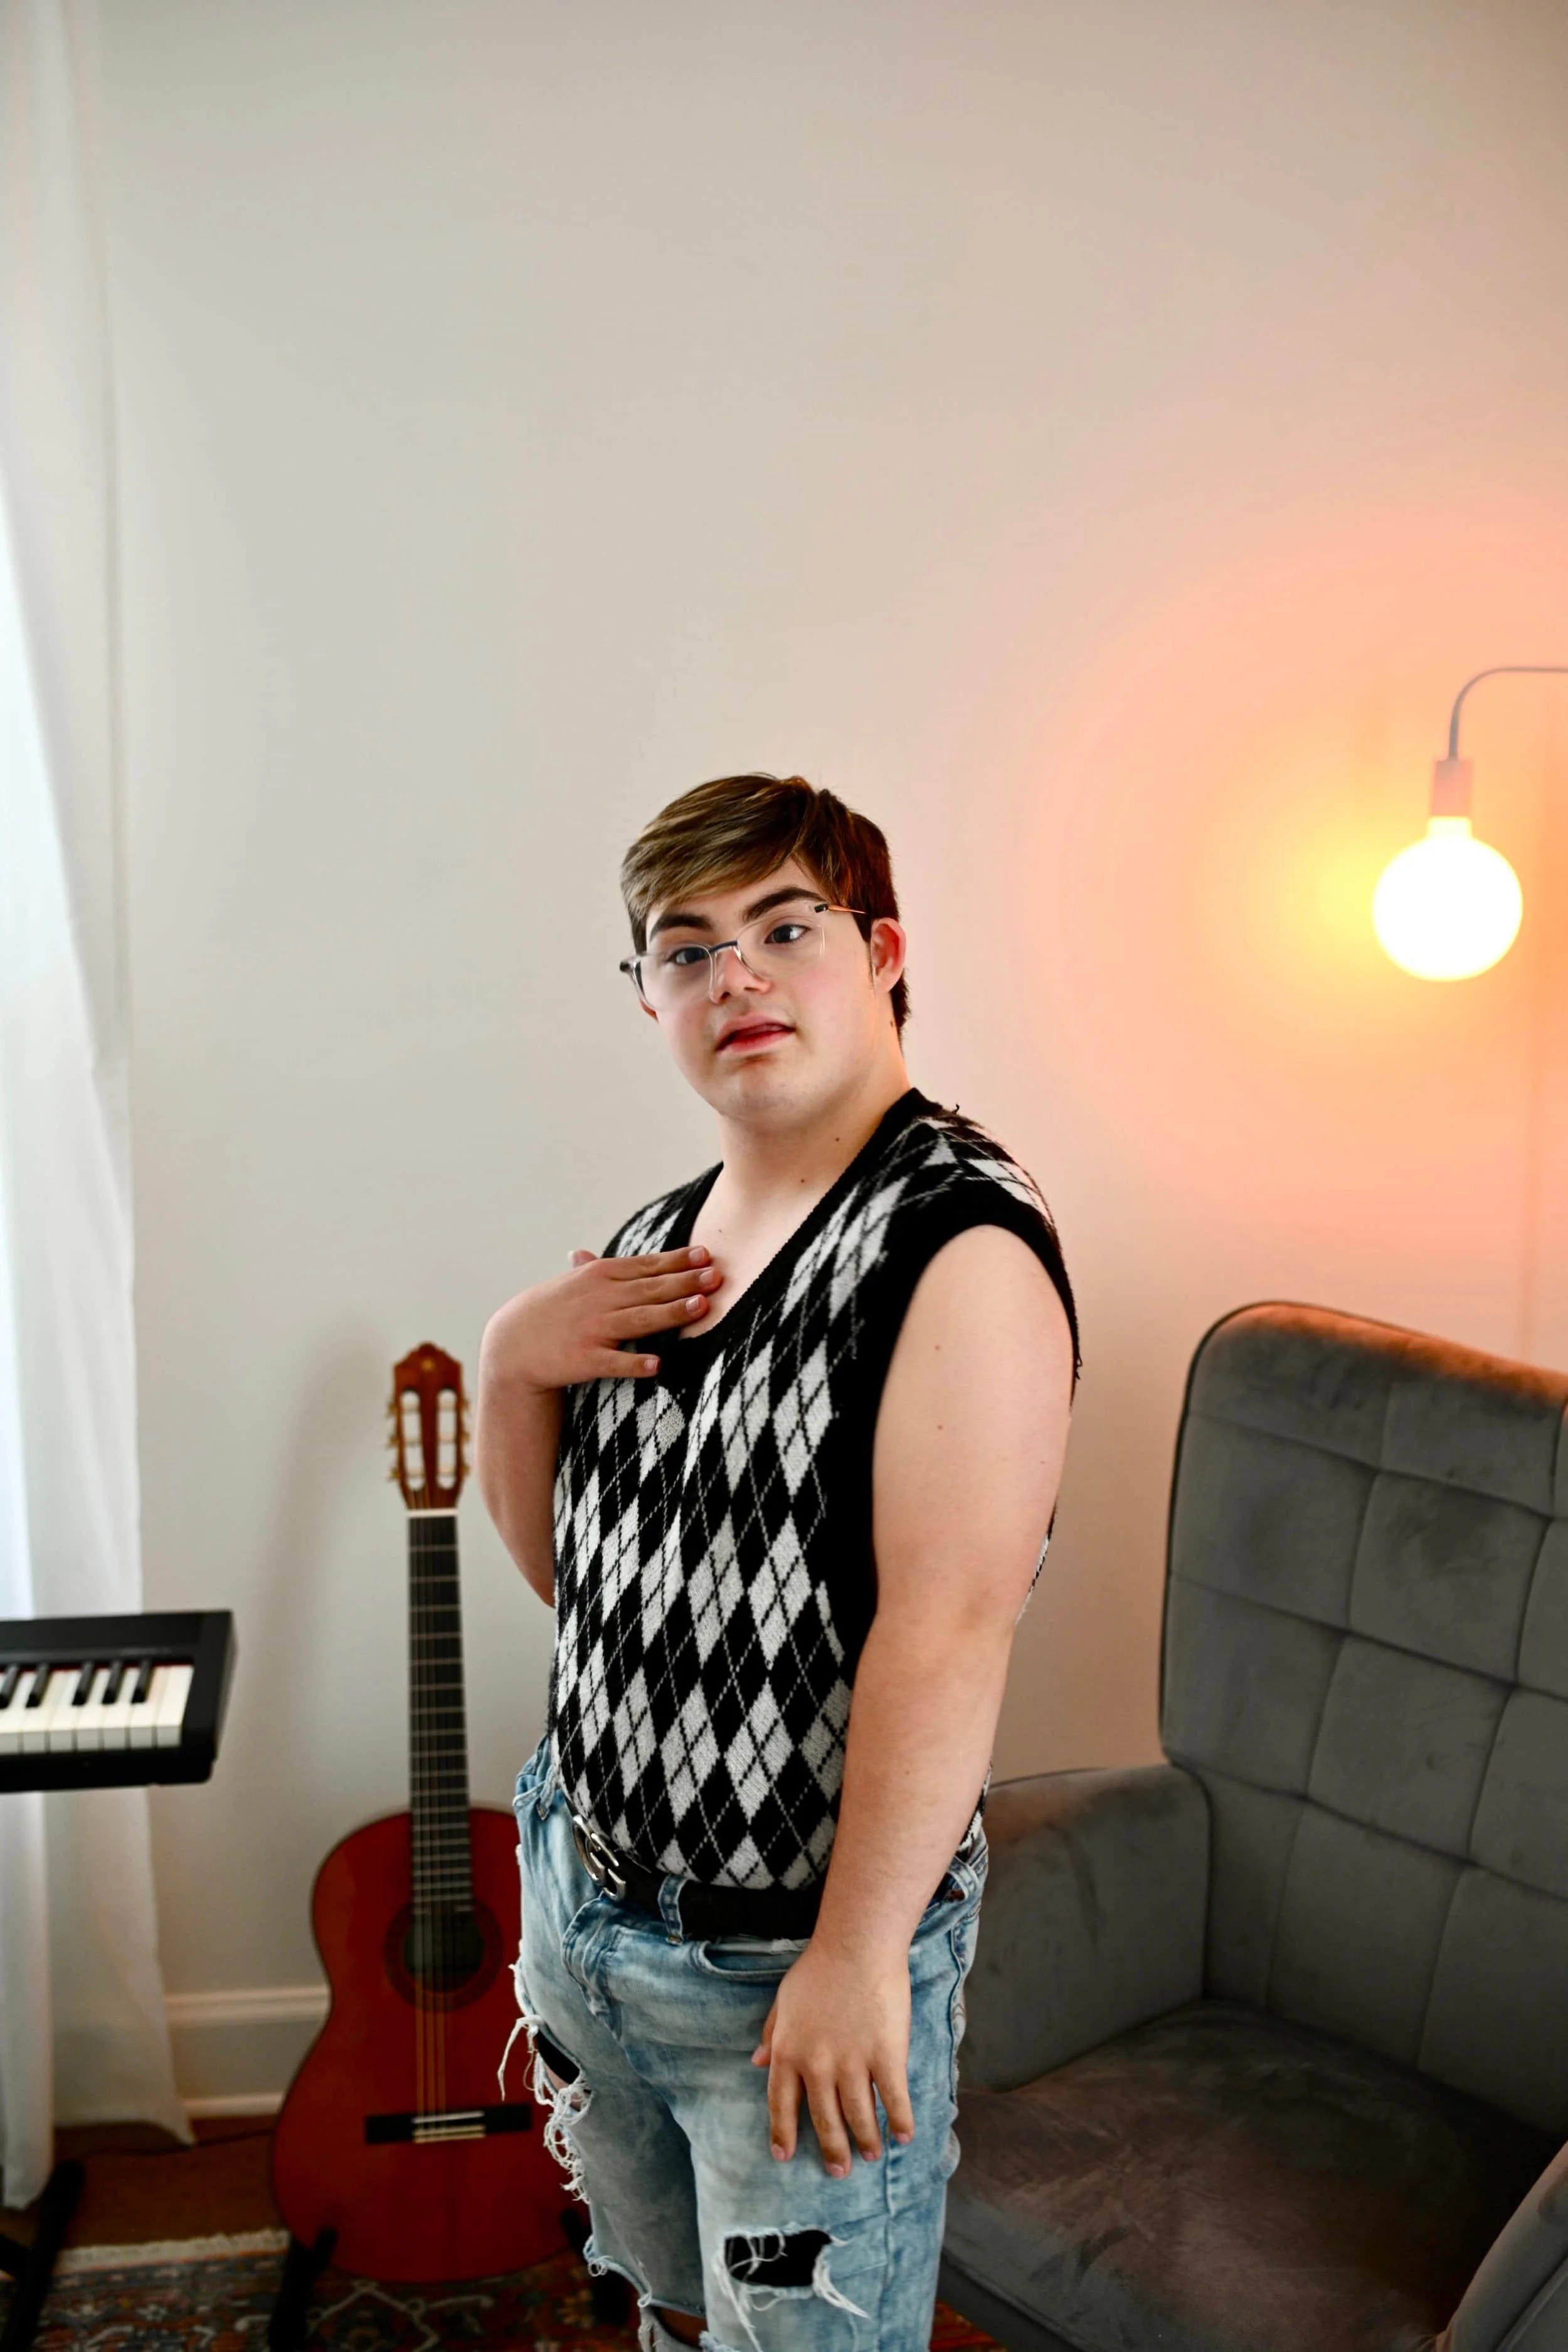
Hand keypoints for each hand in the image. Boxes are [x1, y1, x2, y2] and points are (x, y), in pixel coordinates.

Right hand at [480, 1244, 722, 1391]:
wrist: (511, 1347)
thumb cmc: (549, 1312)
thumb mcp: (572, 1283)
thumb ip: (597, 1268)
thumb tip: (601, 1248)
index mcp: (598, 1276)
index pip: (645, 1265)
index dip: (677, 1260)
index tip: (706, 1254)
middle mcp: (598, 1299)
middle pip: (650, 1289)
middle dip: (685, 1282)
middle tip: (717, 1277)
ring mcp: (591, 1329)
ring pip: (639, 1319)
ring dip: (671, 1313)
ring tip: (701, 1307)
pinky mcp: (584, 1360)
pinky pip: (615, 1362)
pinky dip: (635, 1362)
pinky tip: (657, 1364)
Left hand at [750, 1941, 916, 2176]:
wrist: (857, 1946)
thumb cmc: (819, 1968)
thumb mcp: (784, 2000)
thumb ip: (771, 2033)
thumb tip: (756, 2063)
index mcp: (788, 2052)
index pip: (781, 2104)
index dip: (782, 2132)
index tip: (784, 2156)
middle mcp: (817, 2066)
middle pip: (824, 2119)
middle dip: (832, 2149)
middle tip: (838, 2172)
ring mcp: (853, 2064)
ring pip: (859, 2115)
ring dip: (865, 2140)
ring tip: (869, 2156)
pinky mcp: (886, 2056)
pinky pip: (894, 2099)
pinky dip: (899, 2121)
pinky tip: (904, 2137)